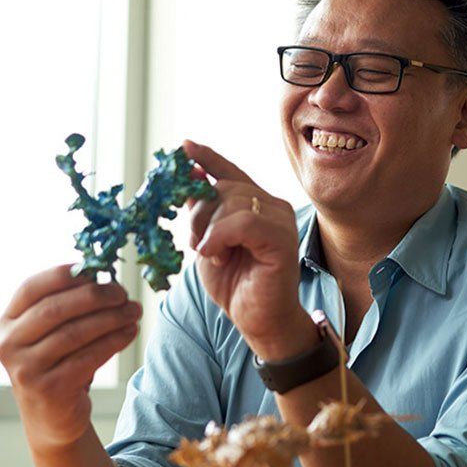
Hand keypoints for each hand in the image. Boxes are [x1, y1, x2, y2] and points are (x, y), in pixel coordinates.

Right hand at [0, 265, 141, 450]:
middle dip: (94, 296)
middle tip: (122, 293)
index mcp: (7, 322)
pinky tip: (129, 332)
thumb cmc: (57, 364)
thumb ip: (67, 306)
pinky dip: (113, 342)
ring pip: (74, 333)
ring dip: (110, 319)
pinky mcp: (48, 389)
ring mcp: (25, 369)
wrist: (52, 418)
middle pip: (55, 309)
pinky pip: (87, 358)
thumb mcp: (51, 334)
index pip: (30, 288)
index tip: (94, 270)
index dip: (62, 275)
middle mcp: (9, 344)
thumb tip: (104, 279)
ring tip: (133, 311)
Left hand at [184, 141, 315, 358]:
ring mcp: (280, 220)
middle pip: (224, 187)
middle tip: (195, 243)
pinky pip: (245, 222)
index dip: (207, 158)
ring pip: (232, 201)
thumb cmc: (236, 284)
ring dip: (210, 229)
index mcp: (255, 205)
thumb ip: (202, 212)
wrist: (258, 320)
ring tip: (211, 254)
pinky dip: (221, 236)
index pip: (229, 171)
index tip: (184, 147)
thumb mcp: (208, 242)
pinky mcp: (282, 238)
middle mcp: (271, 206)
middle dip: (199, 213)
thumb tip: (188, 178)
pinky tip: (214, 253)